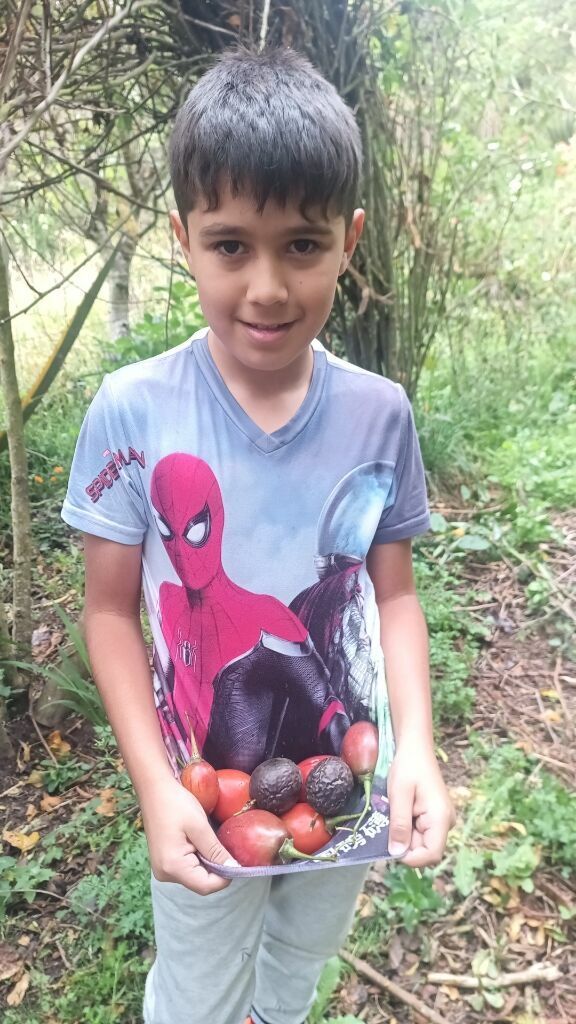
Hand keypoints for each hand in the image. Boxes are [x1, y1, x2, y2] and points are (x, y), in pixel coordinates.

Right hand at [140, 777, 237, 894]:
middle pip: (201, 883)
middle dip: (216, 868)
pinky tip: (199, 841)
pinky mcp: (164, 863)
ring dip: (207, 862)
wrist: (153, 789)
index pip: (206, 886)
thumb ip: (216, 851)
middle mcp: (165, 874)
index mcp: (173, 867)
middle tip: (222, 844)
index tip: (237, 860)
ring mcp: (163, 869)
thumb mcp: (199, 826)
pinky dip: (198, 858)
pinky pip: (187, 868)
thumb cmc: (175, 803)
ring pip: (195, 876)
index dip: (225, 877)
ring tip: (207, 839)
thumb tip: (234, 869)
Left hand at [386, 744, 454, 867]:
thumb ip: (399, 825)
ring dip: (403, 834)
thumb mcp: (399, 795)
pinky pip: (419, 832)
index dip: (410, 858)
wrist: (415, 747)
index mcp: (441, 818)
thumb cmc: (408, 766)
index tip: (390, 845)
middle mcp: (446, 823)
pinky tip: (398, 812)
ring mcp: (441, 820)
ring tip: (393, 813)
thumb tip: (397, 854)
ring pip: (420, 842)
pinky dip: (406, 827)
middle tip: (388, 823)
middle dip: (404, 843)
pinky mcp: (434, 817)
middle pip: (424, 850)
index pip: (431, 855)